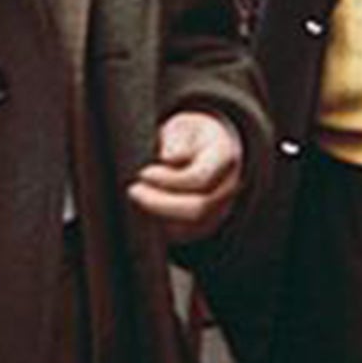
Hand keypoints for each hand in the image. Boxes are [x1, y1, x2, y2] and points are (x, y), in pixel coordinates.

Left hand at [127, 110, 242, 241]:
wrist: (207, 150)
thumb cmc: (191, 138)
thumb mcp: (184, 127)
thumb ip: (176, 139)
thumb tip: (168, 158)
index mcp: (225, 158)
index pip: (200, 178)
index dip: (167, 179)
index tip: (144, 172)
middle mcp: (227, 188)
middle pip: (198, 209)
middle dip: (160, 204)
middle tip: (134, 190)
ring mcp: (219, 209)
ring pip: (189, 228)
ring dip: (158, 217)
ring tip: (137, 199)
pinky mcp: (204, 226)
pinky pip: (183, 236)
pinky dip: (160, 227)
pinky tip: (144, 211)